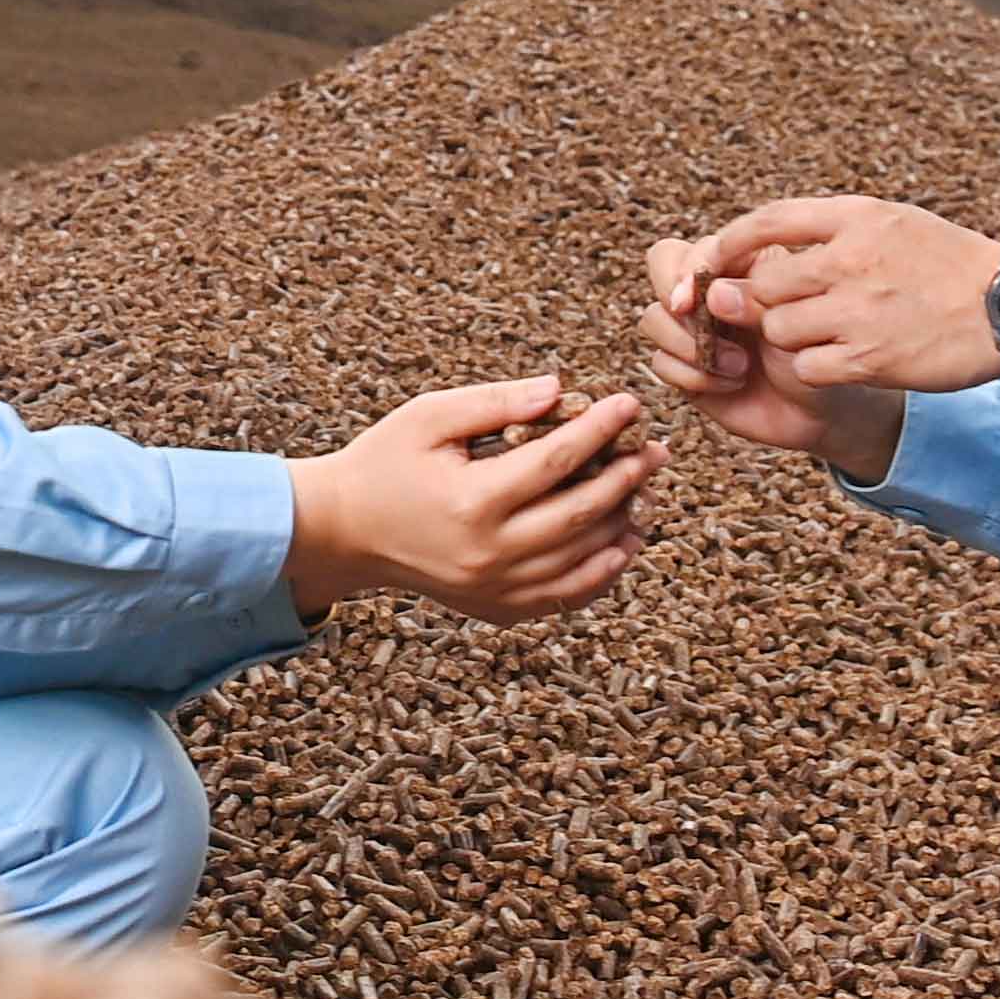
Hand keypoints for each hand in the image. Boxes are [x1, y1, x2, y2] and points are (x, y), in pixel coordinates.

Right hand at [286, 375, 655, 624]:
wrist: (343, 532)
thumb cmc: (384, 463)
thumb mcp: (429, 417)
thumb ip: (494, 402)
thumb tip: (560, 389)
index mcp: (472, 501)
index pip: (558, 459)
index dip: (601, 428)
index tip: (629, 403)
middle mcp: (489, 553)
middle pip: (583, 513)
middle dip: (628, 476)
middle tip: (655, 448)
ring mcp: (496, 589)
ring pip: (585, 560)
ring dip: (625, 523)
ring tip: (646, 490)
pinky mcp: (497, 609)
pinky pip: (567, 596)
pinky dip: (603, 572)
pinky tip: (623, 542)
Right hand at [635, 230, 905, 480]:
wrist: (821, 405)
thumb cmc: (817, 349)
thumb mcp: (793, 315)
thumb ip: (754, 297)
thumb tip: (710, 293)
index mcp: (736, 263)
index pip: (691, 245)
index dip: (685, 269)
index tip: (692, 299)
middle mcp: (708, 290)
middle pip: (659, 267)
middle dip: (674, 301)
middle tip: (696, 322)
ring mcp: (692, 328)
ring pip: (653, 318)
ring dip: (689, 344)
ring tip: (738, 365)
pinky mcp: (684, 367)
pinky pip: (661, 363)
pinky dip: (693, 376)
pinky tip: (731, 384)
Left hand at [663, 197, 999, 401]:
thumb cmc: (950, 263)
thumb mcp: (894, 221)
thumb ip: (834, 227)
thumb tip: (771, 239)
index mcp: (856, 218)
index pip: (767, 222)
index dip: (728, 245)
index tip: (711, 261)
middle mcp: (851, 260)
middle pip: (761, 284)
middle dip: (757, 303)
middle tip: (771, 314)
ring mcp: (859, 311)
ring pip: (779, 329)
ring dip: (789, 338)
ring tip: (821, 336)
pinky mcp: (870, 357)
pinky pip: (807, 367)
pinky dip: (813, 369)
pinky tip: (839, 362)